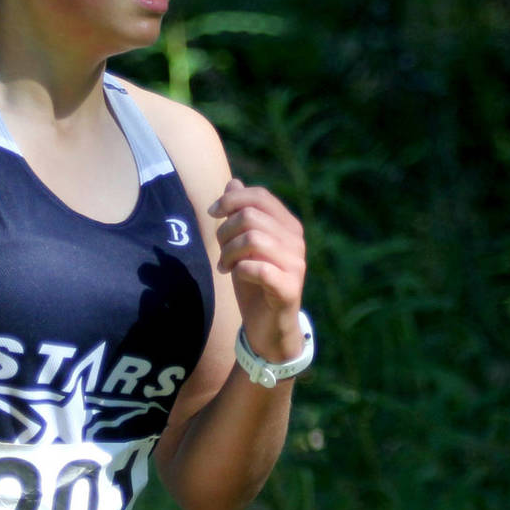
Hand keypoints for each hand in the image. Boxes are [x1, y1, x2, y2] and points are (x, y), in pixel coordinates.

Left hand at [208, 177, 307, 362]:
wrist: (268, 326)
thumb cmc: (255, 283)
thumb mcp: (243, 245)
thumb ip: (241, 214)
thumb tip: (233, 183)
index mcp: (288, 226)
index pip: (260, 196)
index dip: (232, 199)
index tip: (212, 213)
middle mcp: (297, 241)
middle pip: (251, 216)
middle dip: (225, 231)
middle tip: (220, 250)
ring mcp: (296, 264)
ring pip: (252, 239)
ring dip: (229, 251)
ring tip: (225, 265)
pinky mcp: (289, 288)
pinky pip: (257, 268)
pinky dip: (240, 270)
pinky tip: (236, 276)